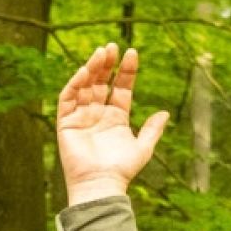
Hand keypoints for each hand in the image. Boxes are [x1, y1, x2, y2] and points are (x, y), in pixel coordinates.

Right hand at [56, 42, 170, 206]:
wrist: (101, 184)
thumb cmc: (122, 169)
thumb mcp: (143, 148)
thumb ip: (152, 129)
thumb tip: (165, 112)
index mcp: (116, 117)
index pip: (120, 87)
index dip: (126, 71)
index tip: (132, 53)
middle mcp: (98, 113)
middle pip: (101, 82)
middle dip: (107, 64)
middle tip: (113, 46)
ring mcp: (81, 116)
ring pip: (85, 85)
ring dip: (92, 68)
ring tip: (101, 52)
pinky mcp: (66, 121)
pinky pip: (68, 98)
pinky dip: (75, 84)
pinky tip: (85, 71)